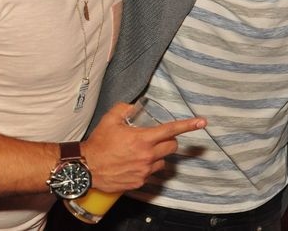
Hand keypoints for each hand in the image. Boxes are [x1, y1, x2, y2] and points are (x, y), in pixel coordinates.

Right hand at [81, 103, 206, 192]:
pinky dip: (147, 168)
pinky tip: (134, 164)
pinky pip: (151, 173)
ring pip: (163, 161)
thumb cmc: (98, 144)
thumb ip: (124, 109)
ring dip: (158, 156)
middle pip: (172, 147)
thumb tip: (133, 106)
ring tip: (142, 153)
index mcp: (143, 139)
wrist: (85, 168)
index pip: (171, 130)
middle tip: (157, 139)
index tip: (202, 122)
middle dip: (169, 141)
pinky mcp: (139, 182)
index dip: (188, 125)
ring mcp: (144, 170)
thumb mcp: (109, 120)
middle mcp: (147, 155)